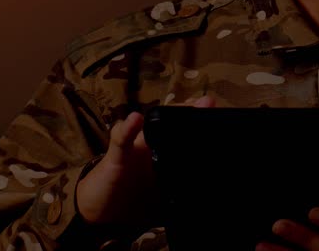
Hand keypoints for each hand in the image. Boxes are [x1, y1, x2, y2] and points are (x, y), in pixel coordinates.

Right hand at [75, 95, 215, 227]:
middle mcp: (151, 145)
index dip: (199, 124)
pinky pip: (121, 139)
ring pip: (150, 124)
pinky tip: (135, 120)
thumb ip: (181, 198)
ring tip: (188, 106)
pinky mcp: (117, 155)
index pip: (183, 133)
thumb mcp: (163, 201)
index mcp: (164, 154)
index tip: (219, 116)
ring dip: (167, 114)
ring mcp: (134, 147)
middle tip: (208, 104)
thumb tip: (210, 206)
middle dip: (189, 112)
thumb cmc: (132, 203)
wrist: (99, 213)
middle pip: (171, 122)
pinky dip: (126, 129)